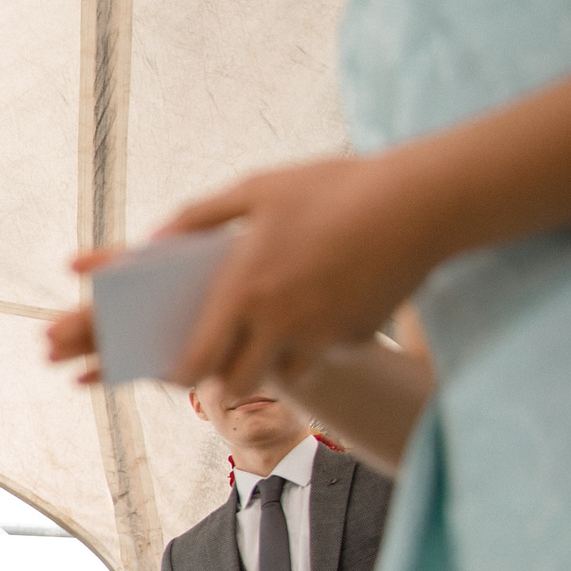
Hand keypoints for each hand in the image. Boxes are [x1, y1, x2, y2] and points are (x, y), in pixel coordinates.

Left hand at [47, 155, 437, 392]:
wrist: (420, 201)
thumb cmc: (332, 188)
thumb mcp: (257, 189)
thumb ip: (198, 216)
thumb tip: (151, 239)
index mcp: (245, 288)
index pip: (198, 359)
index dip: (181, 373)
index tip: (176, 369)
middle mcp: (279, 322)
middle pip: (236, 383)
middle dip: (224, 378)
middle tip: (222, 359)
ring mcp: (321, 334)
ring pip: (283, 374)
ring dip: (272, 362)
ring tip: (271, 331)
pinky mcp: (357, 337)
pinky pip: (325, 352)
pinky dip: (317, 342)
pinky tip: (324, 304)